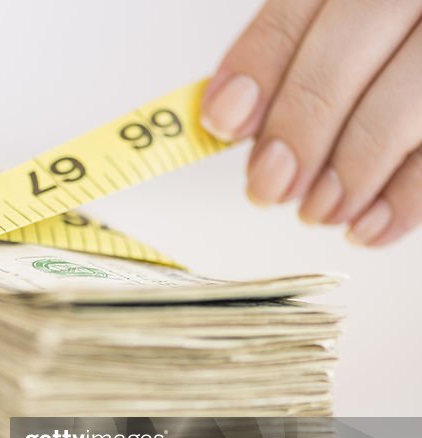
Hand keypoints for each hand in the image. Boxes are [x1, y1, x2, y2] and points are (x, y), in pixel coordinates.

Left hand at [201, 0, 421, 246]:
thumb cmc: (386, 49)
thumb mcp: (337, 35)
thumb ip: (293, 61)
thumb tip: (232, 117)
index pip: (296, 15)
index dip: (256, 69)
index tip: (223, 119)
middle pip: (344, 58)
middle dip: (298, 132)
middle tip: (268, 187)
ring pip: (401, 107)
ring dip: (351, 172)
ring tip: (318, 213)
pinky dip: (407, 197)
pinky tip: (370, 226)